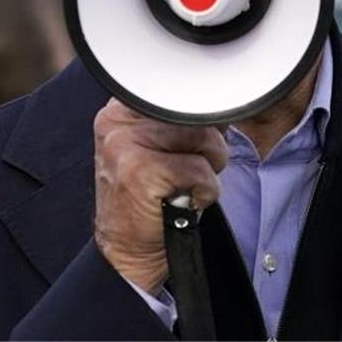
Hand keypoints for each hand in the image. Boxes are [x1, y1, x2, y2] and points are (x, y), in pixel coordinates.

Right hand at [93, 98, 227, 293]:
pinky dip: (205, 192)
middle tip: (188, 174)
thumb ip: (180, 121)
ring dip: (208, 170)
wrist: (126, 249)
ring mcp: (125, 146)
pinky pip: (200, 171)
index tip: (194, 143)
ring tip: (185, 186)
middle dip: (208, 147)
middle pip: (195, 114)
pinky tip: (184, 202)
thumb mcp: (157, 147)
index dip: (198, 118)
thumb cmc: (150, 197)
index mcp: (121, 110)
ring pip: (203, 138)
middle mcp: (117, 122)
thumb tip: (224, 105)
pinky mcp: (139, 172)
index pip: (180, 94)